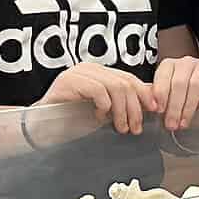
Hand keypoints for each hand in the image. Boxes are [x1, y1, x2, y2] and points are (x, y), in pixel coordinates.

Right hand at [40, 62, 162, 135]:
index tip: (155, 110)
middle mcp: (90, 69)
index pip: (129, 78)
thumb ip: (123, 105)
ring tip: (120, 128)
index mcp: (100, 73)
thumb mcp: (105, 113)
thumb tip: (152, 103)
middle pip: (125, 82)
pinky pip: (97, 90)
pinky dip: (103, 107)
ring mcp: (78, 73)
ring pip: (114, 86)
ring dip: (122, 111)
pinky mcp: (68, 82)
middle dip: (135, 107)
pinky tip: (98, 118)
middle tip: (135, 128)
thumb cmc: (72, 122)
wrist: (43, 130)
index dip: (145, 93)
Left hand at [150, 55, 198, 135]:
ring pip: (195, 84)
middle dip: (174, 107)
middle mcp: (186, 62)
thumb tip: (149, 109)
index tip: (159, 111)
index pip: (163, 76)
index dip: (160, 94)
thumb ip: (160, 100)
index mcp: (170, 65)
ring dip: (188, 107)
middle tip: (172, 125)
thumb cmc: (186, 97)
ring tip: (184, 123)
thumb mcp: (171, 97)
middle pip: (179, 83)